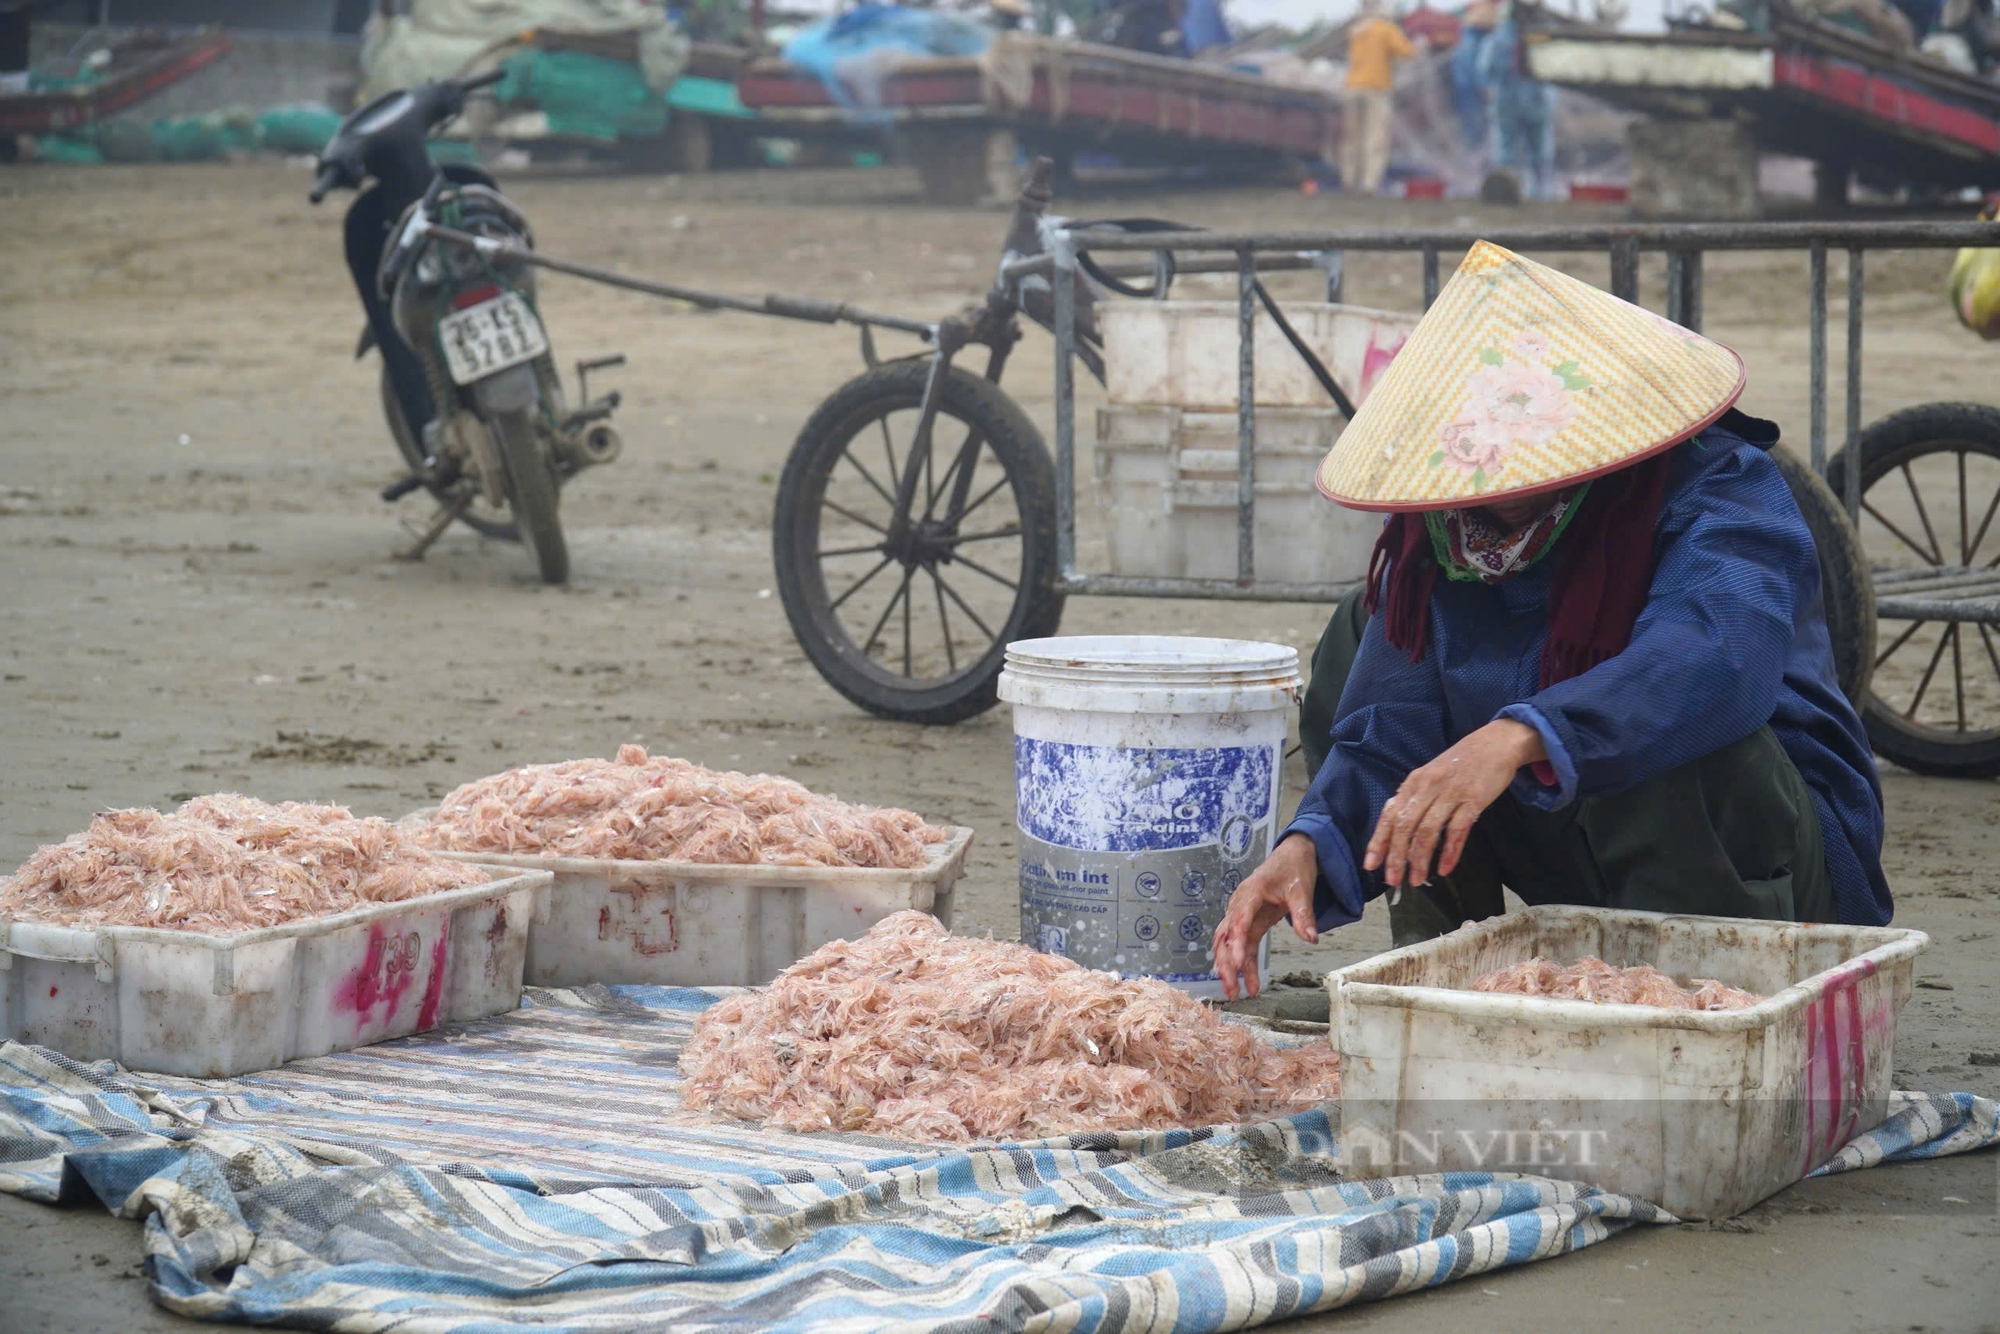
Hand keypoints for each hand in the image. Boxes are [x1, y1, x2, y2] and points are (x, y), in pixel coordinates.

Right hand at [1212, 832, 1320, 1000]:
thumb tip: (1311, 939)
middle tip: (1231, 988)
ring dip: (1231, 969)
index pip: (1238, 920)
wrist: (1293, 854)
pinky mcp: (1251, 923)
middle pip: (1225, 937)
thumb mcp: (1301, 889)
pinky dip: (1244, 965)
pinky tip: (1250, 984)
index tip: (1237, 963)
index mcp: (1249, 893)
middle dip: (1226, 964)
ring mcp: (1243, 915)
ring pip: (1229, 945)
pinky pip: (1243, 946)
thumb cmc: (1294, 867)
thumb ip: (1303, 915)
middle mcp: (1239, 905)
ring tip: (1236, 994)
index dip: (1235, 942)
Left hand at [1365, 719, 1544, 890]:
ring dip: (1420, 859)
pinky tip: (1445, 869)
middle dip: (1396, 856)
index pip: (1389, 815)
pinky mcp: (1473, 800)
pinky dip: (1450, 852)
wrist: (1497, 743)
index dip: (1378, 841)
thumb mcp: (1431, 775)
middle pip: (1405, 826)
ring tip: (1416, 879)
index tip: (1370, 865)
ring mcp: (1451, 793)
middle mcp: (1427, 787)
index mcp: (1414, 782)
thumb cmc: (1462, 762)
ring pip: (1428, 831)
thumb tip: (1399, 827)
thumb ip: (1416, 798)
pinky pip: (1457, 830)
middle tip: (1393, 880)